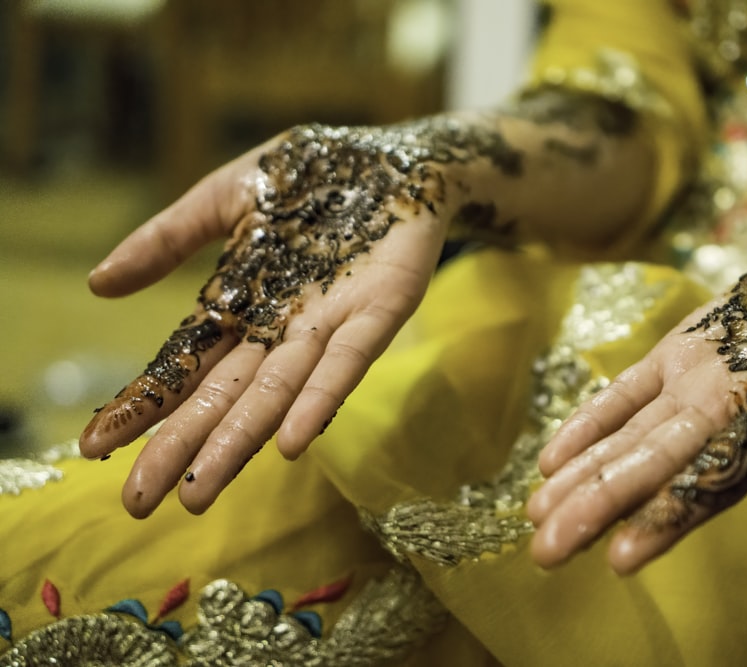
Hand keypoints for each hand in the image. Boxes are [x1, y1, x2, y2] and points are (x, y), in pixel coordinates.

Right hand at [81, 124, 454, 516]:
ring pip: (279, 393)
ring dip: (239, 441)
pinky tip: (291, 441)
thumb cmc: (310, 178)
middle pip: (225, 396)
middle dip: (183, 448)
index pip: (184, 364)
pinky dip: (320, 399)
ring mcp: (330, 325)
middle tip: (140, 504)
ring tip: (199, 492)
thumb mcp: (226, 197)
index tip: (95, 446)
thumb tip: (95, 285)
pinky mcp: (380, 311)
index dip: (145, 404)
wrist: (392, 155)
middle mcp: (280, 328)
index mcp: (240, 303)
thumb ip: (167, 239)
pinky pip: (348, 362)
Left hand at [527, 231, 746, 573]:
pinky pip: (629, 389)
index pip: (722, 478)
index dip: (674, 515)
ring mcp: (701, 382)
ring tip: (537, 515)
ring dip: (584, 475)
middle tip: (546, 549)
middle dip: (601, 506)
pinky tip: (552, 455)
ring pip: (632, 436)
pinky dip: (591, 420)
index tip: (624, 554)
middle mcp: (733, 412)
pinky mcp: (685, 349)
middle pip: (658, 467)